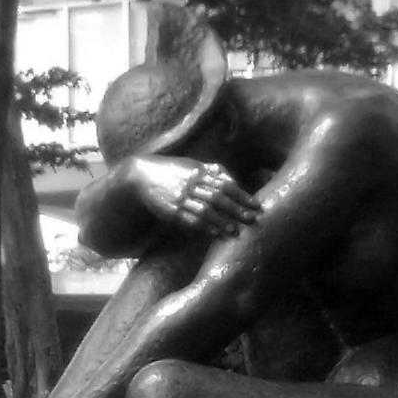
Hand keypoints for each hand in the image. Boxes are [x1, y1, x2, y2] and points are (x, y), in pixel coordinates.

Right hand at [137, 157, 260, 237]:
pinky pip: (190, 220)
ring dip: (222, 221)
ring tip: (236, 230)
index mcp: (198, 171)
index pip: (225, 184)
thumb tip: (232, 179)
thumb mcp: (191, 165)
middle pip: (218, 198)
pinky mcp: (171, 211)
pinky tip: (216, 232)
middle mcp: (191, 184)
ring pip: (205, 210)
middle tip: (252, 219)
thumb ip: (212, 171)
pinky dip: (204, 227)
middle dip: (236, 209)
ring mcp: (181, 198)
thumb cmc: (170, 171)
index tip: (256, 204)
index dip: (242, 195)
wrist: (141, 176)